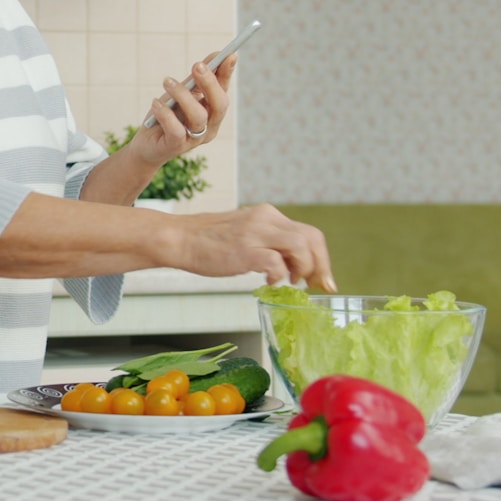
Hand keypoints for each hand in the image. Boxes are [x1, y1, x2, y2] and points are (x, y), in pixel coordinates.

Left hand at [135, 51, 236, 165]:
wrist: (147, 145)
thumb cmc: (166, 115)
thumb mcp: (181, 94)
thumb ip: (196, 79)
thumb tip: (216, 55)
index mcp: (213, 112)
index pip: (224, 91)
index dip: (227, 74)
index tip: (229, 55)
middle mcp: (209, 127)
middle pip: (219, 105)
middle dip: (209, 83)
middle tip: (197, 65)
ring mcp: (195, 139)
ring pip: (198, 116)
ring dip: (182, 95)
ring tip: (166, 81)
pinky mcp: (176, 147)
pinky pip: (176, 130)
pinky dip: (165, 114)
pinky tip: (156, 103)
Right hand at [171, 204, 336, 291]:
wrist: (179, 238)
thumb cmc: (209, 241)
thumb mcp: (246, 232)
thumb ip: (269, 242)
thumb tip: (292, 265)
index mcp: (268, 215)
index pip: (309, 233)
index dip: (321, 258)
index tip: (321, 279)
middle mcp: (266, 219)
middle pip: (312, 239)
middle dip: (320, 266)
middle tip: (316, 286)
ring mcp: (256, 233)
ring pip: (301, 248)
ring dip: (303, 270)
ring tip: (291, 282)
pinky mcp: (245, 250)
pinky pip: (277, 263)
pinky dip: (279, 276)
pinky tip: (268, 282)